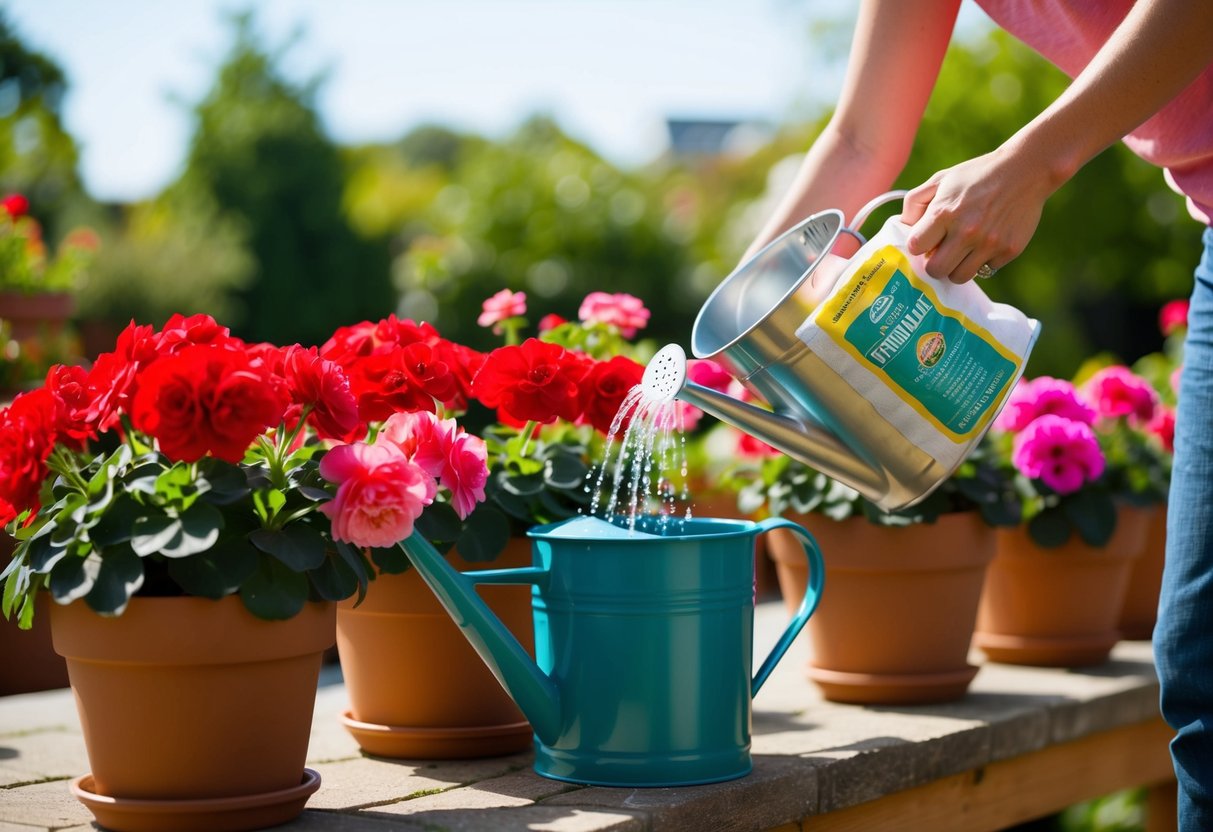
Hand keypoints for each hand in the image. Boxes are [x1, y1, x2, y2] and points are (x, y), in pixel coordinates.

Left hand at [900, 149, 1054, 282]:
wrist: (1026, 170)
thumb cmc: (978, 175)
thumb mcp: (941, 179)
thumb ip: (915, 202)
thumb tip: (904, 227)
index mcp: (944, 213)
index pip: (915, 248)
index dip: (918, 245)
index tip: (926, 239)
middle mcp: (966, 231)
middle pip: (935, 271)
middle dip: (935, 263)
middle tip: (942, 251)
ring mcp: (989, 243)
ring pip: (959, 277)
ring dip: (957, 267)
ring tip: (962, 250)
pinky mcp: (1009, 250)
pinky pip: (986, 270)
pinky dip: (983, 261)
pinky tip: (986, 242)